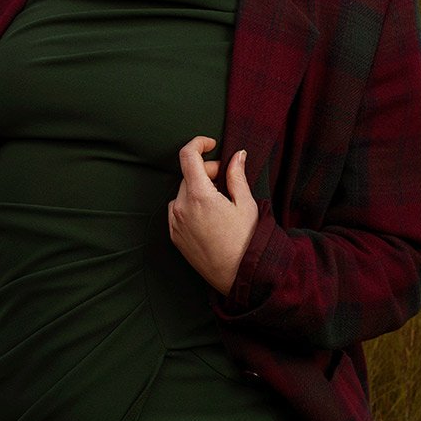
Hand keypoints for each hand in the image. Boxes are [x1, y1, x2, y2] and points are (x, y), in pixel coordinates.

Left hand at [168, 136, 258, 295]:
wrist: (237, 276)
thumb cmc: (246, 241)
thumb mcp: (245, 204)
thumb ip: (236, 176)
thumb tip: (237, 155)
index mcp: (199, 195)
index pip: (188, 156)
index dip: (199, 143)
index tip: (211, 144)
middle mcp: (182, 207)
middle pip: (189, 175)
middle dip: (207, 171)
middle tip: (226, 181)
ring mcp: (175, 223)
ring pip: (183, 192)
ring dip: (198, 189)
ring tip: (219, 203)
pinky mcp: (174, 236)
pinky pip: (178, 210)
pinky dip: (190, 205)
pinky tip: (209, 217)